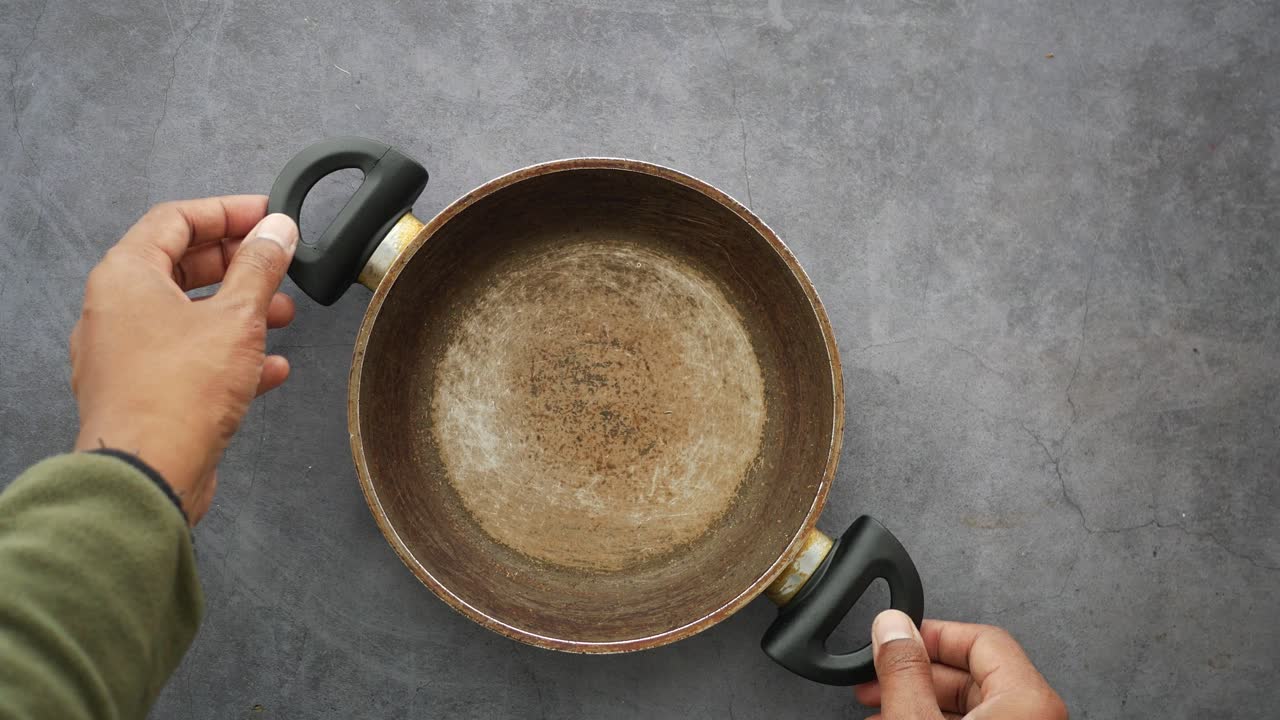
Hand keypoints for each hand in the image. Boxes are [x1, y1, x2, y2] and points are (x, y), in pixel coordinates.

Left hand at [70, 196, 298, 524]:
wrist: (148, 474)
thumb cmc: (176, 396)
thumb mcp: (238, 317)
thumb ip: (261, 267)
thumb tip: (277, 231)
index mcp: (126, 275)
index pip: (177, 219)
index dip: (228, 212)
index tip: (267, 216)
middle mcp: (116, 309)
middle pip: (182, 264)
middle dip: (239, 264)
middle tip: (278, 263)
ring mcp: (125, 352)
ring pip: (189, 313)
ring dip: (240, 310)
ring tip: (283, 315)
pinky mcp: (142, 390)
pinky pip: (189, 357)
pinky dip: (229, 354)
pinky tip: (269, 367)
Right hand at [854, 610, 1065, 718]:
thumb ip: (904, 671)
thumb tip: (892, 629)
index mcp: (1028, 700)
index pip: (982, 638)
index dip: (933, 632)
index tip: (898, 637)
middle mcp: (1035, 716)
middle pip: (974, 672)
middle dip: (918, 671)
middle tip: (880, 675)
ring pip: (971, 705)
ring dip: (921, 699)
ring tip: (881, 706)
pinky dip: (935, 719)